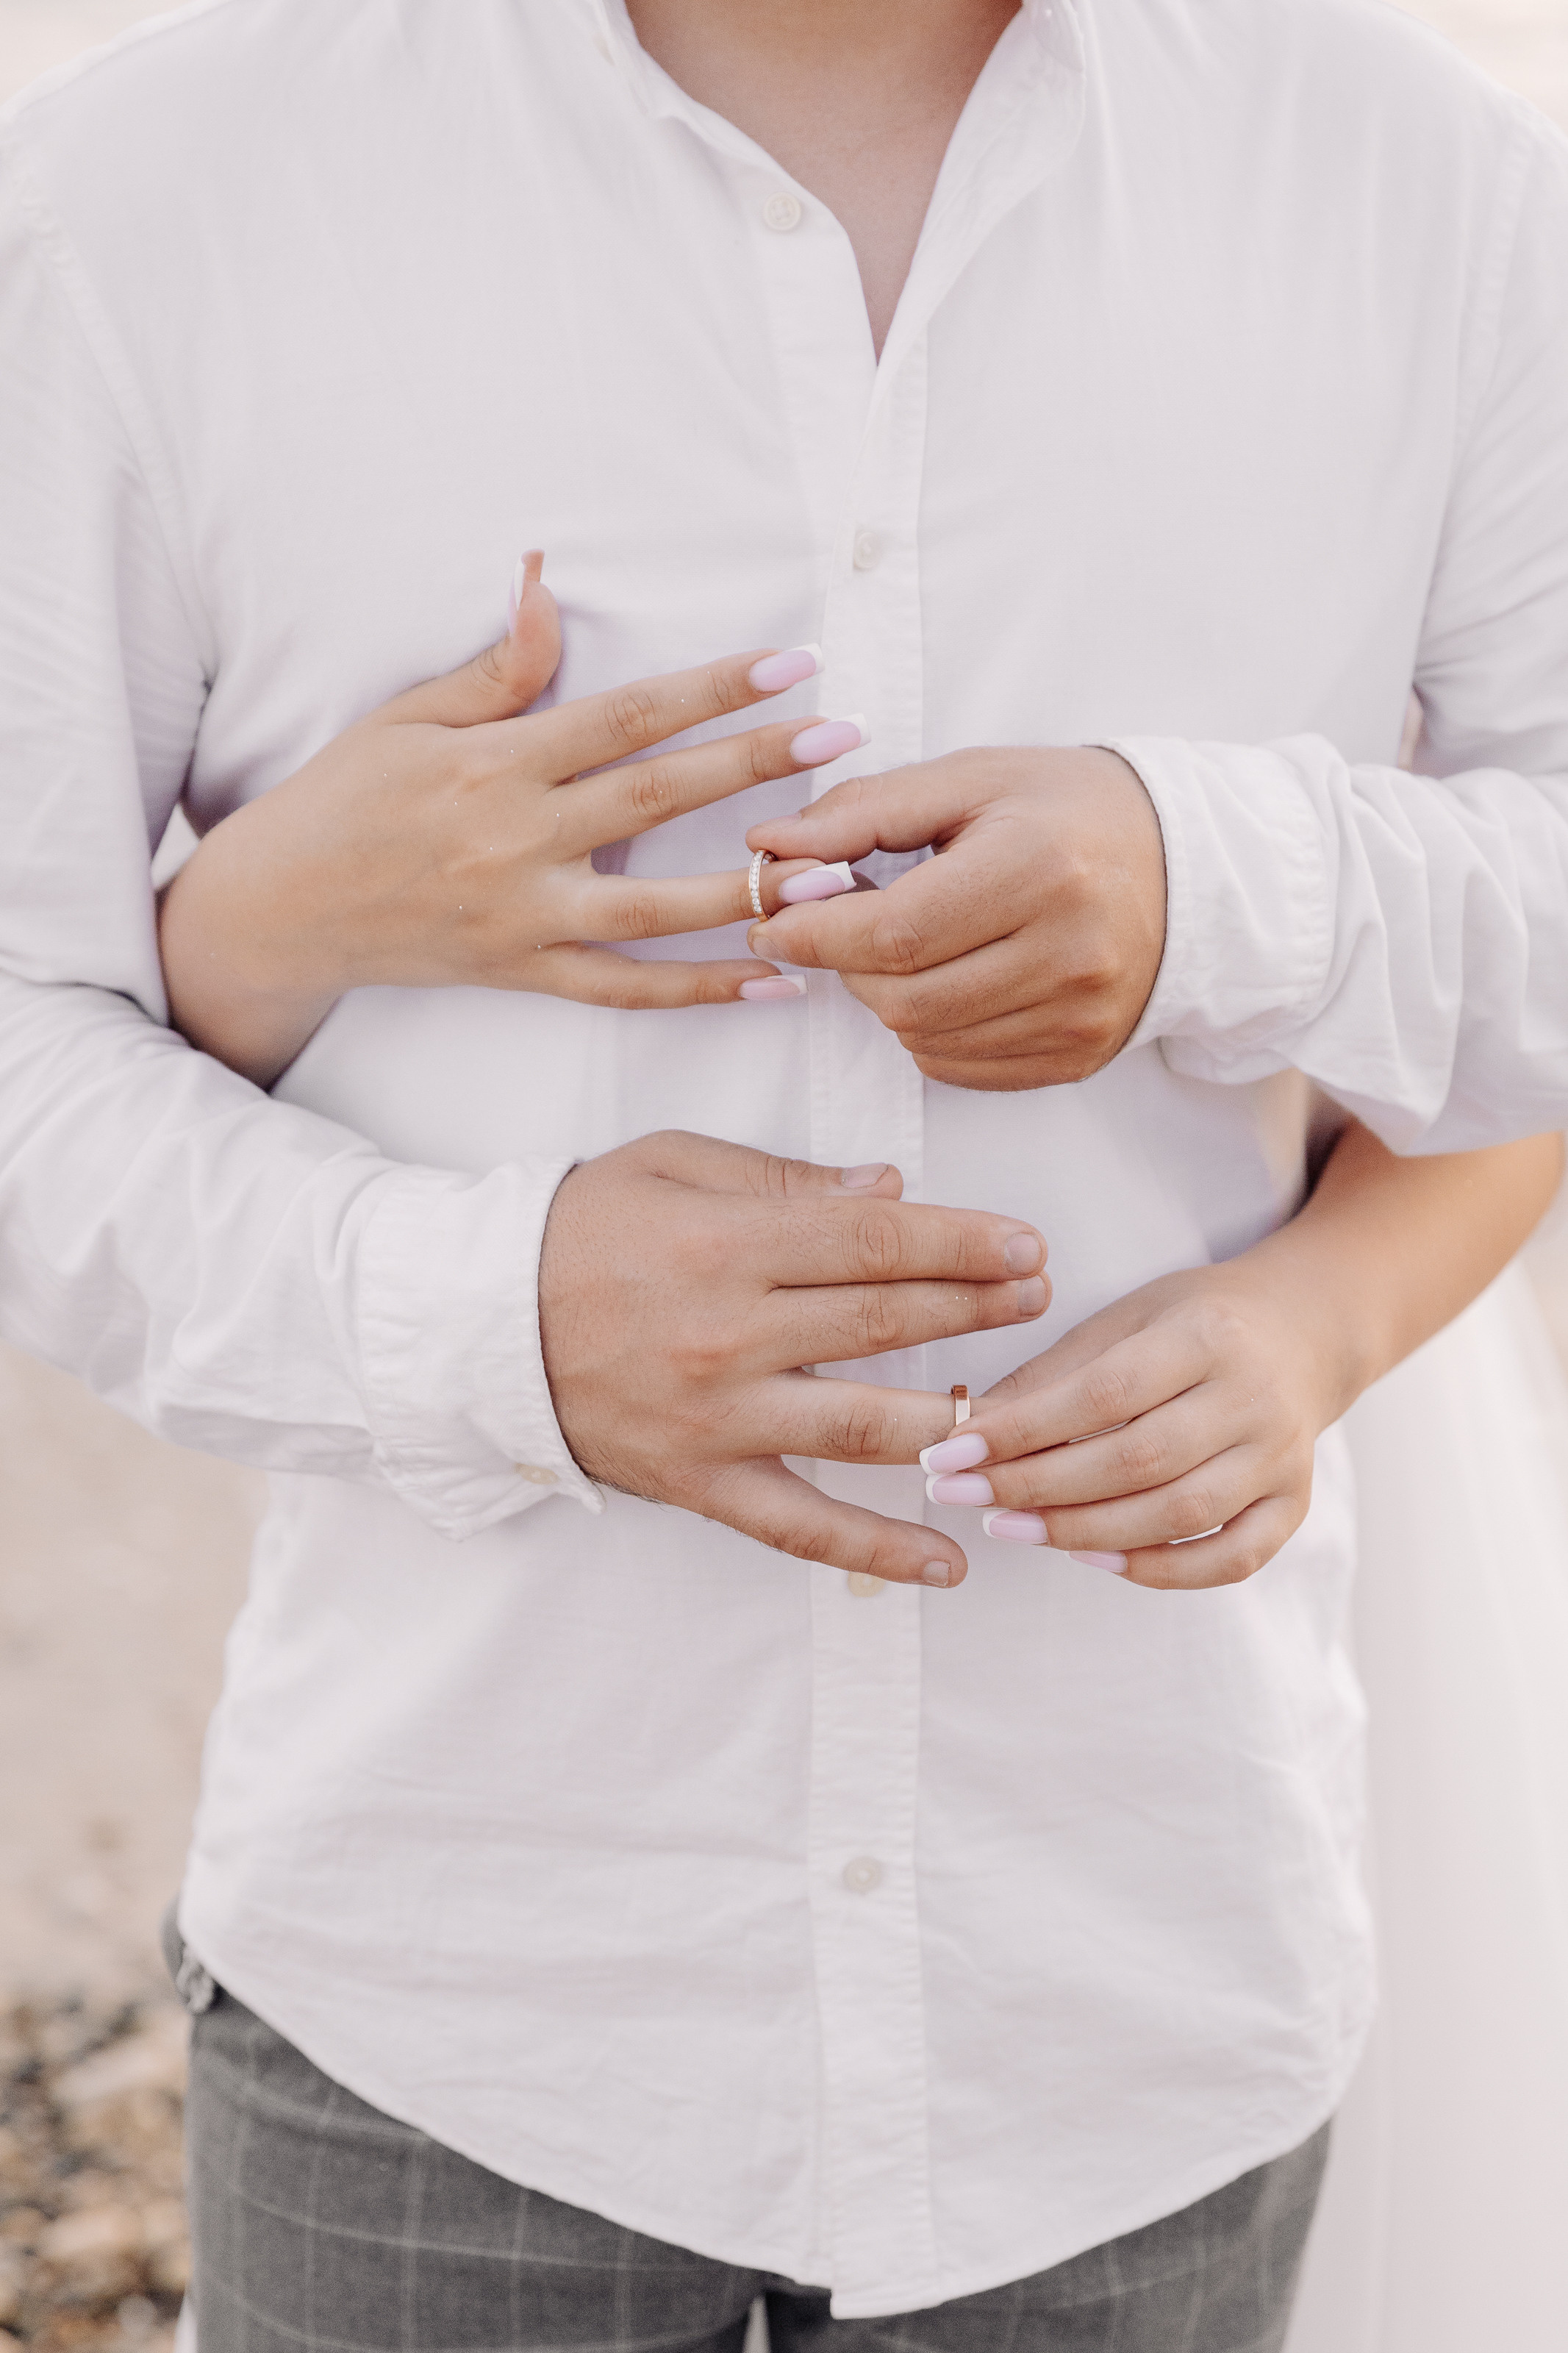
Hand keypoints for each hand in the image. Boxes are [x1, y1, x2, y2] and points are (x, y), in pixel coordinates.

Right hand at [159, 553, 863, 1082]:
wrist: (282, 910)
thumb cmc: (347, 798)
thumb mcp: (410, 716)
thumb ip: (499, 666)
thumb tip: (547, 580)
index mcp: (495, 763)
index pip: (627, 716)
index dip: (714, 687)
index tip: (793, 662)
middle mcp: (515, 841)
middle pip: (657, 798)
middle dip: (755, 766)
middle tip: (842, 738)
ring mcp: (524, 917)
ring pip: (655, 910)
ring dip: (749, 891)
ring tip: (834, 874)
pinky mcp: (525, 976)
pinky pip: (628, 993)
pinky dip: (704, 991)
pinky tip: (778, 982)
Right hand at [538, 1131, 1049, 1586]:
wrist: (474, 1323)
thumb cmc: (577, 1228)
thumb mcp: (671, 1164)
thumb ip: (785, 1179)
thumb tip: (891, 1188)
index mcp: (728, 1244)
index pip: (876, 1240)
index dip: (963, 1241)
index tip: (1025, 1245)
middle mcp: (731, 1335)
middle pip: (886, 1324)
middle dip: (980, 1310)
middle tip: (1041, 1300)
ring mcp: (719, 1419)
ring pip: (864, 1428)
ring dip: (956, 1419)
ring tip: (1021, 1409)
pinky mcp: (700, 1483)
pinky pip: (802, 1529)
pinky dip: (877, 1551)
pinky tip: (947, 1563)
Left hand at [742, 747, 1166, 1088]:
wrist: (1186, 863)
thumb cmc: (1065, 809)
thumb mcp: (970, 779)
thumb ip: (863, 811)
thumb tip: (768, 848)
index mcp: (1040, 867)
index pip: (895, 931)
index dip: (816, 933)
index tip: (776, 918)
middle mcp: (1071, 951)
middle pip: (905, 998)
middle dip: (847, 967)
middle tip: (838, 927)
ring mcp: (1080, 1015)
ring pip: (926, 1040)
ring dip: (885, 999)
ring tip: (899, 946)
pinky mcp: (1081, 1056)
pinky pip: (961, 1068)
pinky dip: (927, 1033)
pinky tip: (942, 982)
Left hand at [916, 1258, 1342, 1587]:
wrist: (1307, 1330)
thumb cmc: (1197, 1321)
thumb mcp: (1128, 1318)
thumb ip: (1054, 1374)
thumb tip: (969, 1428)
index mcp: (1207, 1336)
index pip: (1103, 1393)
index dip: (1022, 1430)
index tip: (950, 1453)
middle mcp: (1253, 1398)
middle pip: (1138, 1459)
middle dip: (1039, 1486)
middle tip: (964, 1497)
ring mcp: (1280, 1456)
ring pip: (1180, 1513)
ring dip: (1086, 1531)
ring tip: (1011, 1528)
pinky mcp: (1294, 1503)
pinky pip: (1232, 1557)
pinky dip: (1164, 1570)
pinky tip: (1098, 1561)